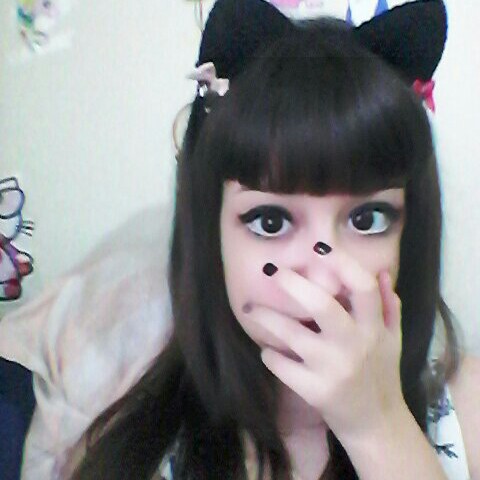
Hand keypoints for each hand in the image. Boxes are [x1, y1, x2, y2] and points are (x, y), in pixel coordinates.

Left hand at [248, 258, 404, 442]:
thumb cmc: (382, 375)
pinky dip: (269, 354)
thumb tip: (382, 273)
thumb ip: (388, 305)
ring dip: (266, 317)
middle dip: (292, 284)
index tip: (319, 248)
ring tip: (251, 308)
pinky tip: (267, 349)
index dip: (342, 263)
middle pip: (321, 305)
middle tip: (271, 271)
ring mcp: (333, 369)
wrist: (376, 425)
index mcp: (374, 328)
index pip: (362, 287)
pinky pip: (281, 364)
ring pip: (291, 335)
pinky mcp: (315, 391)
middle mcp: (355, 345)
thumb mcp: (393, 339)